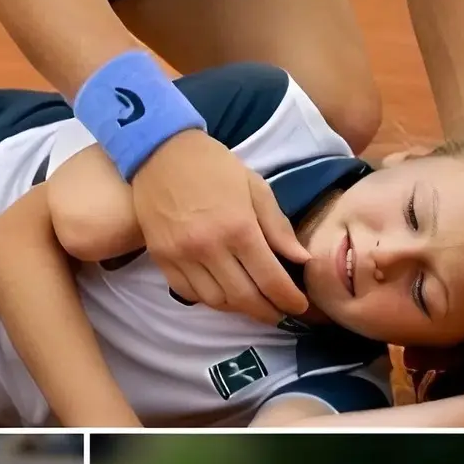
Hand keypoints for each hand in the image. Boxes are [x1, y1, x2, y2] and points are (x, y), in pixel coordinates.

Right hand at [130, 128, 310, 322]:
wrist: (161, 151)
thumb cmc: (214, 166)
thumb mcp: (256, 187)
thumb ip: (278, 227)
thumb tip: (302, 259)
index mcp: (239, 228)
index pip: (270, 279)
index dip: (289, 299)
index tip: (299, 306)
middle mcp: (209, 248)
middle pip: (244, 298)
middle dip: (267, 311)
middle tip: (279, 312)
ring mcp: (182, 256)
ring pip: (216, 301)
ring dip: (238, 308)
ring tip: (252, 303)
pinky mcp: (161, 258)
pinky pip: (188, 293)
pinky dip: (208, 299)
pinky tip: (222, 293)